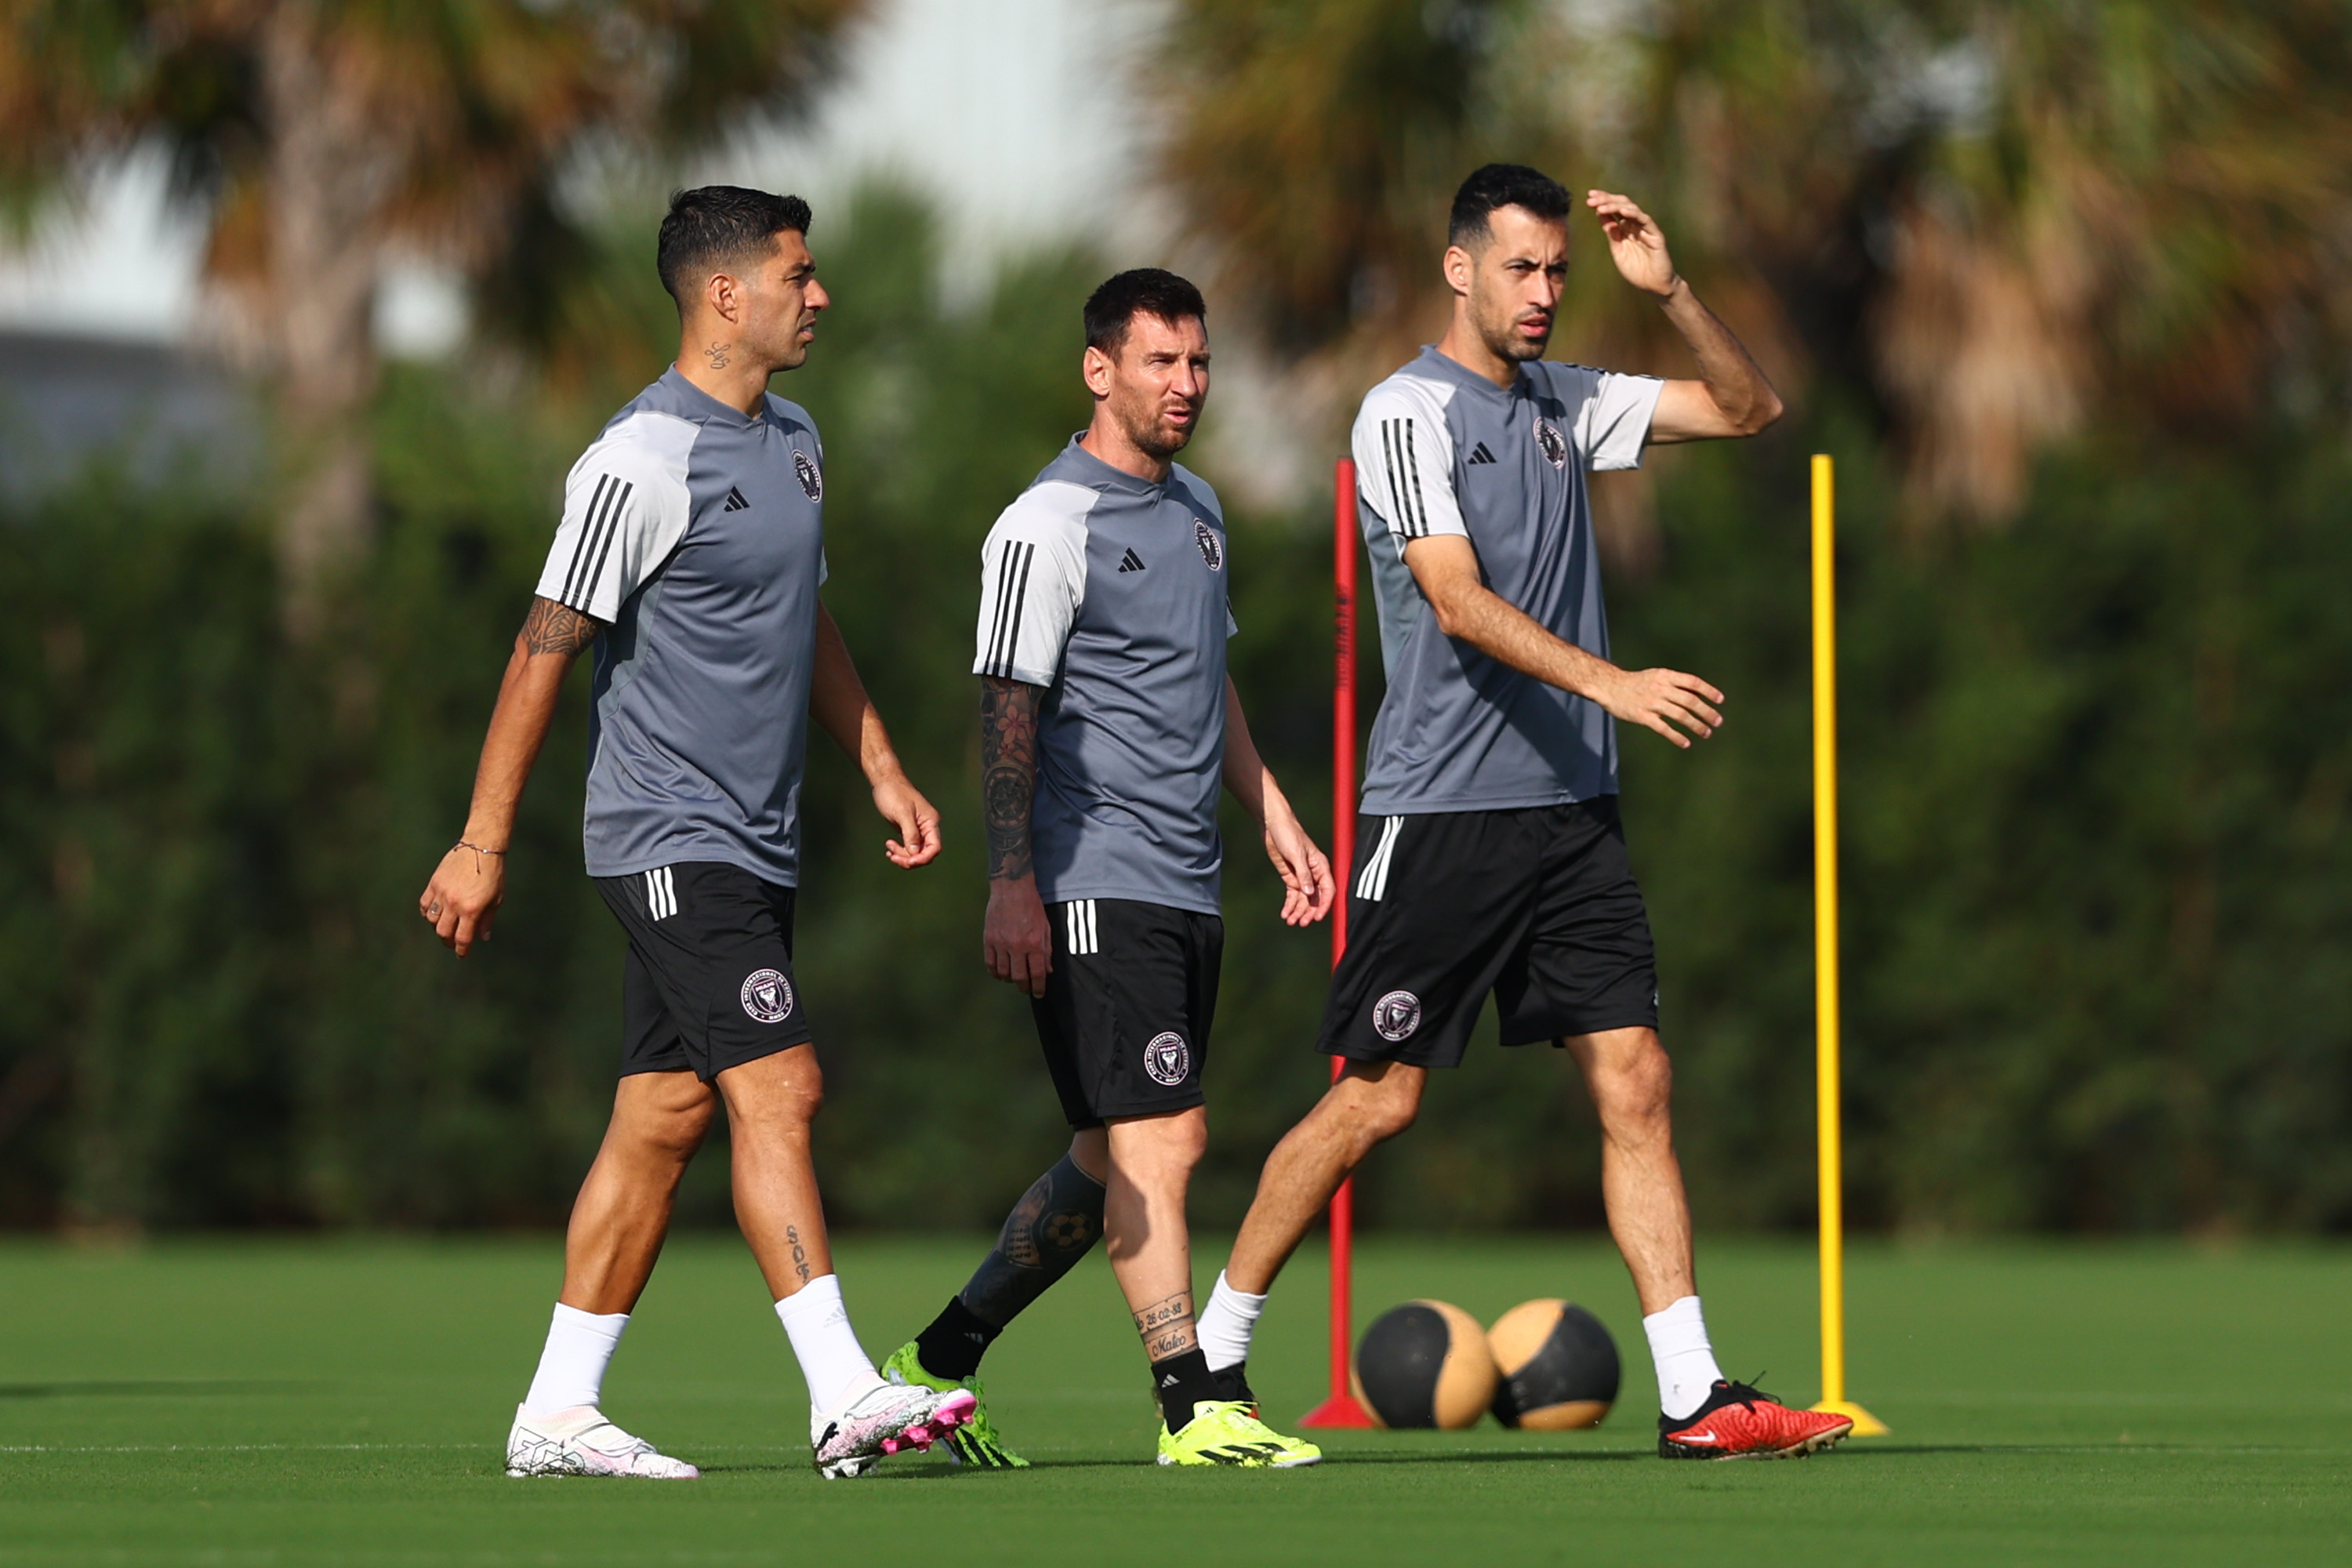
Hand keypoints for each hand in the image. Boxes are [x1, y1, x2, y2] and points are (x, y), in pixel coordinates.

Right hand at [419, 842, 505, 956]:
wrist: (480, 847)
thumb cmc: (493, 873)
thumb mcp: (496, 899)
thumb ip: (487, 920)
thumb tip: (483, 937)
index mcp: (471, 909)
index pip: (462, 938)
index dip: (461, 950)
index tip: (462, 955)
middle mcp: (453, 903)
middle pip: (443, 932)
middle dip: (448, 942)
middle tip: (453, 943)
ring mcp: (441, 893)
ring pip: (432, 920)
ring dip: (437, 928)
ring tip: (445, 928)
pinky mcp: (433, 883)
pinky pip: (424, 905)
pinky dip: (427, 913)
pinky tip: (434, 914)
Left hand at [870, 768, 941, 867]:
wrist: (885, 781)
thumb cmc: (894, 793)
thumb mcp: (902, 813)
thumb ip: (911, 834)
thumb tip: (915, 853)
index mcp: (931, 822)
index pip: (935, 848)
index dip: (923, 858)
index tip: (909, 861)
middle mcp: (927, 827)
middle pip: (925, 853)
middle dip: (909, 858)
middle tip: (893, 856)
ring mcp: (918, 830)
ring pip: (915, 853)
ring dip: (902, 855)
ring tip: (889, 848)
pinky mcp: (909, 831)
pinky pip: (908, 848)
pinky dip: (899, 851)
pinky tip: (889, 849)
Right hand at [984, 875, 1053, 997]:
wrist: (1012, 888)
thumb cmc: (1032, 906)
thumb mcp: (1046, 927)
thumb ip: (1047, 951)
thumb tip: (1047, 971)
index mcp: (1034, 943)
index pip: (1037, 974)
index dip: (1039, 987)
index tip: (1039, 993)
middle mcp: (1017, 946)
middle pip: (1019, 977)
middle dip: (1024, 987)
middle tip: (1027, 989)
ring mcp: (1001, 943)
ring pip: (1003, 973)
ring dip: (1009, 980)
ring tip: (1014, 980)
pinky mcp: (989, 939)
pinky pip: (990, 963)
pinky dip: (995, 972)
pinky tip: (1000, 973)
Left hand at [1262, 801, 1334, 926]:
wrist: (1273, 826)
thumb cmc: (1289, 834)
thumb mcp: (1296, 854)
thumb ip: (1303, 874)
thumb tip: (1309, 892)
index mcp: (1320, 867)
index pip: (1328, 890)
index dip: (1324, 905)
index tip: (1318, 917)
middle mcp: (1313, 874)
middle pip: (1315, 898)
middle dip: (1309, 912)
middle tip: (1301, 923)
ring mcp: (1302, 877)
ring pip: (1303, 900)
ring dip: (1298, 911)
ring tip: (1290, 921)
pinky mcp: (1290, 877)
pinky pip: (1292, 896)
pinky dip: (1289, 905)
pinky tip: (1285, 914)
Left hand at [1587, 191, 1678, 298]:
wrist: (1653, 285)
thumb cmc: (1636, 269)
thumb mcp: (1618, 250)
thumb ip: (1611, 233)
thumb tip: (1600, 214)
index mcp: (1625, 227)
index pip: (1614, 209)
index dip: (1603, 201)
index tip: (1589, 197)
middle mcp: (1636, 225)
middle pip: (1622, 204)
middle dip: (1606, 199)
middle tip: (1591, 198)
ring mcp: (1646, 228)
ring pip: (1632, 209)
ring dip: (1615, 206)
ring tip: (1601, 206)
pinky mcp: (1656, 235)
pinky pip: (1645, 221)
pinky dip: (1634, 215)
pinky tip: (1622, 212)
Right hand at [1593, 666, 1722, 748]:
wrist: (1610, 686)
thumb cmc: (1636, 682)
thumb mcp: (1657, 676)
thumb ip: (1676, 684)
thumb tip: (1699, 695)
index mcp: (1665, 676)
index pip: (1693, 683)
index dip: (1709, 691)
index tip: (1720, 701)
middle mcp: (1660, 688)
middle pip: (1690, 701)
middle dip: (1707, 712)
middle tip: (1717, 722)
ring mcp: (1651, 702)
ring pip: (1680, 715)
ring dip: (1696, 725)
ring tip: (1706, 733)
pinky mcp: (1642, 716)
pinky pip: (1663, 728)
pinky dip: (1676, 736)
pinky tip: (1686, 743)